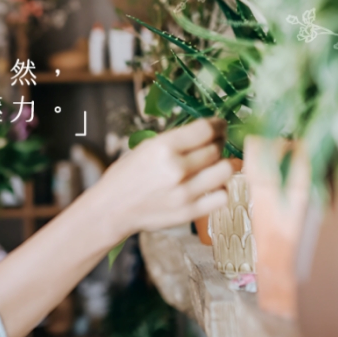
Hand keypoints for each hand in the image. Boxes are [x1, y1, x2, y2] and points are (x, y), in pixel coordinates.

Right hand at [91, 118, 231, 236]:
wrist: (112, 208)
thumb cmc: (126, 176)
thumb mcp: (146, 148)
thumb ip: (176, 141)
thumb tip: (207, 132)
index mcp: (163, 148)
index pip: (206, 130)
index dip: (218, 125)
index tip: (219, 125)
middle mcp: (176, 169)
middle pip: (216, 149)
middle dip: (219, 143)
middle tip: (215, 144)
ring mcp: (185, 193)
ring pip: (225, 171)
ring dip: (223, 164)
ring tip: (215, 164)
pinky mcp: (190, 212)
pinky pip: (222, 196)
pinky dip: (221, 188)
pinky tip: (211, 185)